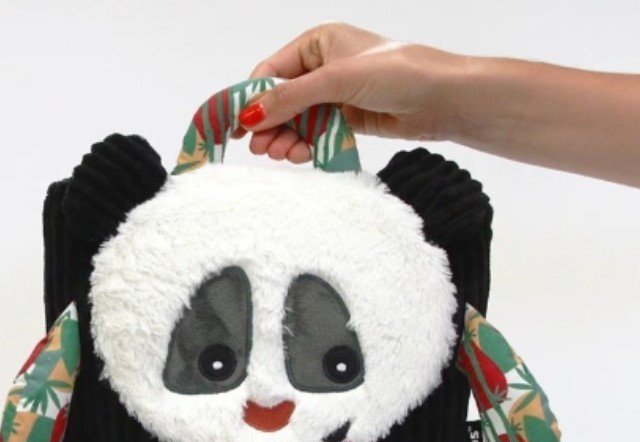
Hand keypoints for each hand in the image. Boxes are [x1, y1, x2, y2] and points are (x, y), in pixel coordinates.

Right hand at [237, 23, 468, 163]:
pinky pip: (314, 133)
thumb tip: (248, 115)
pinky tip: (303, 155)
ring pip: (295, 120)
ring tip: (286, 155)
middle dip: (269, 125)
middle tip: (263, 150)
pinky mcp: (346, 118)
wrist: (446, 99)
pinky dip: (305, 145)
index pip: (270, 72)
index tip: (238, 128)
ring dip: (286, 139)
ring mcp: (334, 94)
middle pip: (279, 100)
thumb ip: (290, 98)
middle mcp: (322, 66)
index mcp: (317, 43)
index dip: (251, 100)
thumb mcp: (336, 80)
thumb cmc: (397, 73)